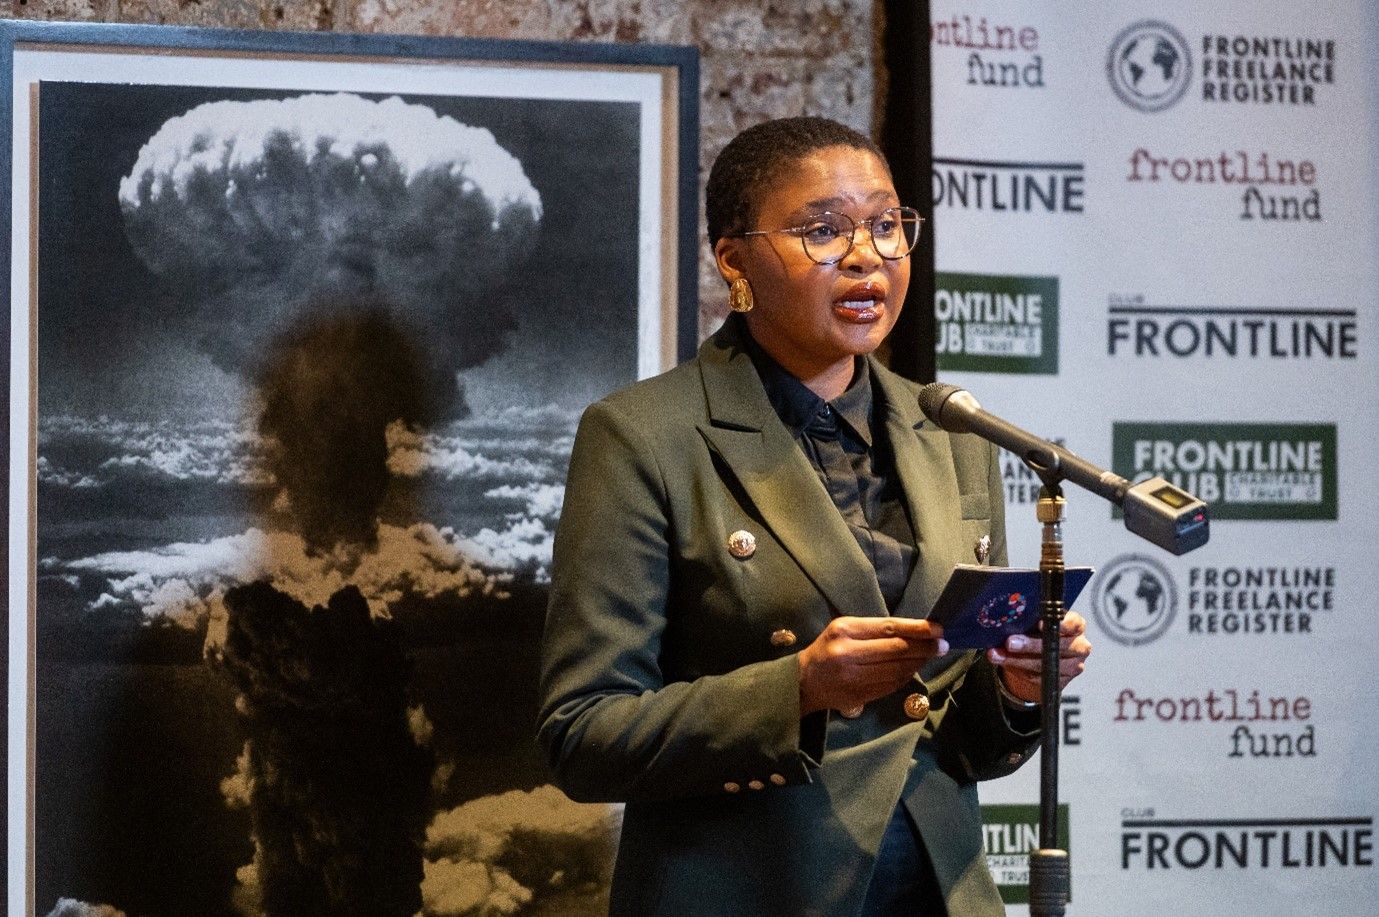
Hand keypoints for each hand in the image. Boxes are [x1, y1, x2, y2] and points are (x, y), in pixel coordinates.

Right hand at [797, 617, 947, 715]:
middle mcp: (848, 654)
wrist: (804, 681)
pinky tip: (915, 668)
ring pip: (897, 670)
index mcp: (844, 631)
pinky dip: (907, 676)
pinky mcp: (859, 695)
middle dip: (924, 647)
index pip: (888, 628)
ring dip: (919, 662)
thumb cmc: (828, 648)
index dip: (917, 629)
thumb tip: (916, 631)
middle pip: (896, 650)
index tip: (938, 629)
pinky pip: (891, 685)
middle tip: (943, 645)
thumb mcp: (844, 629)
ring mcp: (853, 678)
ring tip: (932, 655)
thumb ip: (875, 630)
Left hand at [987, 611, 1091, 703]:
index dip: (1059, 624)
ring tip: (999, 654)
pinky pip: (1040, 678)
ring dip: (1019, 660)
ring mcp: (1074, 665)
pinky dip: (1019, 670)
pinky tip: (1005, 662)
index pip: (1073, 623)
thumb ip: (1026, 621)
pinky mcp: (1063, 681)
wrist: (1039, 657)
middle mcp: (1080, 645)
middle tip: (1010, 642)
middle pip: (1059, 646)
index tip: (1040, 624)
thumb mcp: (1033, 622)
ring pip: (1048, 665)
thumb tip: (1005, 620)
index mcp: (1076, 625)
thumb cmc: (1037, 632)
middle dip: (1031, 644)